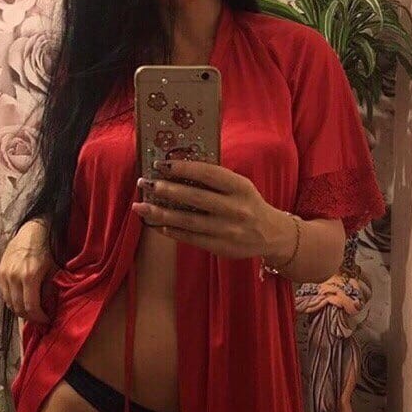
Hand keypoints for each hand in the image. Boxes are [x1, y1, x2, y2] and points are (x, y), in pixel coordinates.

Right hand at [0, 218, 57, 323]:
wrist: (31, 231)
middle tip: (39, 319)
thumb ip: (49, 290)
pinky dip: (12, 301)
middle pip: (18, 308)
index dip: (38, 318)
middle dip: (29, 317)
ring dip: (19, 310)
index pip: (30, 307)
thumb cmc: (46, 250)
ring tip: (31, 311)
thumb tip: (48, 308)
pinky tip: (21, 300)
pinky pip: (4, 294)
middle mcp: (14, 277)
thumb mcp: (53, 270)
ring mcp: (4, 274)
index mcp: (29, 277)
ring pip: (8, 302)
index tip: (46, 320)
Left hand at [131, 160, 285, 260]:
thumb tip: (177, 169)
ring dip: (161, 212)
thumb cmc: (248, 204)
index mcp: (240, 187)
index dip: (183, 168)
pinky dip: (172, 230)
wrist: (271, 234)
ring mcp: (228, 230)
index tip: (160, 164)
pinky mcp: (221, 247)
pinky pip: (191, 238)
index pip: (209, 174)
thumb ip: (216, 179)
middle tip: (145, 183)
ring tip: (141, 206)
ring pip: (188, 220)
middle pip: (194, 198)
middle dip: (166, 189)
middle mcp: (235, 208)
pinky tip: (157, 224)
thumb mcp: (240, 186)